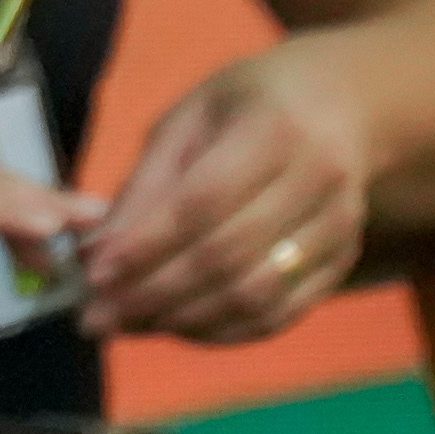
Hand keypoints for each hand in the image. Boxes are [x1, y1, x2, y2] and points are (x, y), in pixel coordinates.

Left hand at [85, 43, 368, 340]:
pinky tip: (177, 326)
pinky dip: (223, 330)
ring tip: (128, 325)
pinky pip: (280, 314)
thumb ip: (147, 182)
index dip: (145, 244)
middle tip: (97, 315)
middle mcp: (318, 182)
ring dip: (183, 320)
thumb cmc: (248, 103)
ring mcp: (338, 229)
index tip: (92, 271)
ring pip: (256, 296)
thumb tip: (99, 250)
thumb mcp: (189, 117)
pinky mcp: (342, 263)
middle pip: (228, 257)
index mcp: (274, 129)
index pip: (202, 202)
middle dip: (153, 293)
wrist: (341, 105)